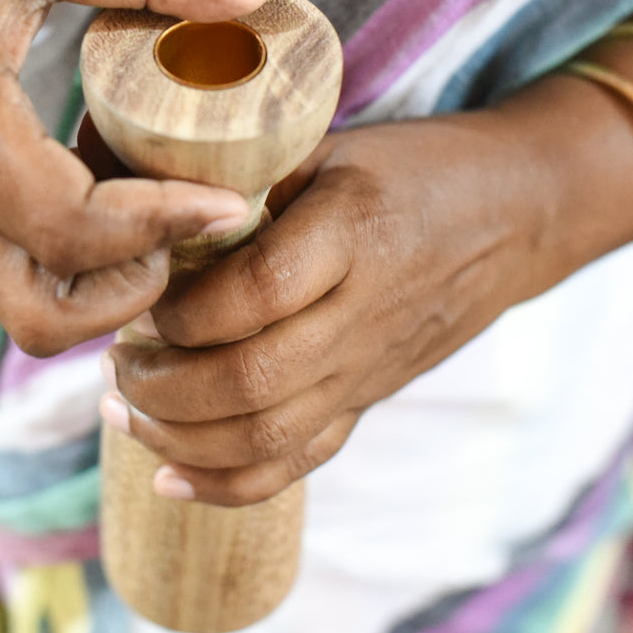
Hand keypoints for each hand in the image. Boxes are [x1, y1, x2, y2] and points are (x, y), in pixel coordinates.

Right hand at [0, 0, 271, 355]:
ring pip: (30, 310)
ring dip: (108, 287)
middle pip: (42, 316)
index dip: (160, 224)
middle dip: (133, 289)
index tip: (230, 198)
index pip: (70, 226)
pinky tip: (122, 182)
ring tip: (163, 209)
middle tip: (192, 218)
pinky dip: (86, 259)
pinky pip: (25, 270)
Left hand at [99, 105, 600, 506]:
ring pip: (267, 437)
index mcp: (353, 234)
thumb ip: (250, 181)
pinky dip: (227, 485)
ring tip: (123, 408)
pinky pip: (300, 463)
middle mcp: (363, 313)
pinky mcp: (368, 400)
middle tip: (114, 360)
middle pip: (253, 381)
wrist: (518, 215)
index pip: (257, 293)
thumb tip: (146, 213)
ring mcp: (368, 369)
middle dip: (162, 384)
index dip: (184, 309)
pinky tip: (168, 478)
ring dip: (178, 437)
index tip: (143, 297)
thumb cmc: (414, 168)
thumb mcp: (333, 148)